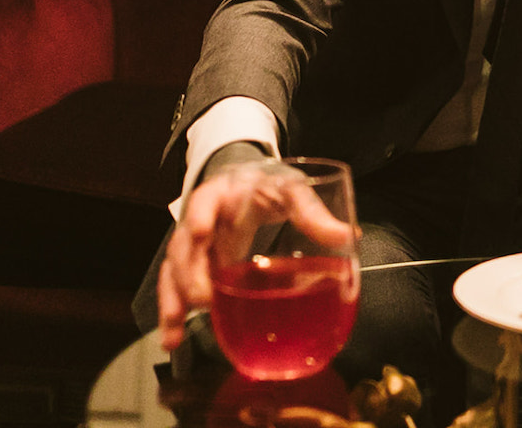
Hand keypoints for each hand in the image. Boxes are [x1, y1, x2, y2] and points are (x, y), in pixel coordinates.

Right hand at [156, 160, 353, 350]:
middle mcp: (199, 218)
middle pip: (184, 245)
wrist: (249, 182)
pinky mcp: (194, 264)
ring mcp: (193, 244)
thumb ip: (314, 214)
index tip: (201, 231)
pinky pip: (176, 288)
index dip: (200, 215)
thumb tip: (349, 236)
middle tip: (204, 298)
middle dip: (190, 273)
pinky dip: (173, 314)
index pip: (205, 200)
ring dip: (173, 301)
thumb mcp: (292, 190)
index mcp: (222, 194)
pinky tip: (173, 339)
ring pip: (174, 271)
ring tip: (176, 330)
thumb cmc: (269, 185)